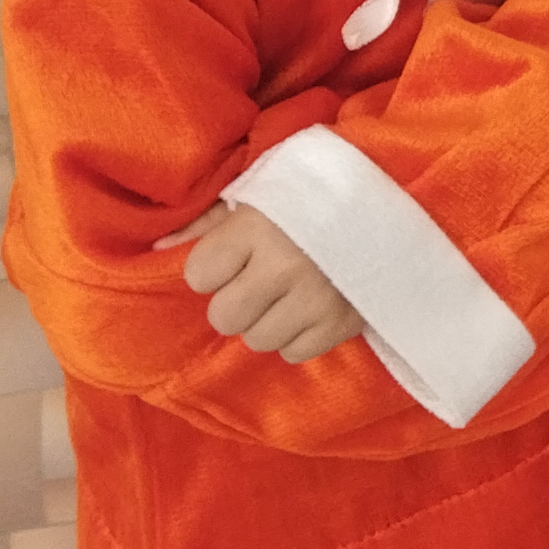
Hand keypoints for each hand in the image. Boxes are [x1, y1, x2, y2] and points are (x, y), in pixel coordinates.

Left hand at [158, 203, 369, 361]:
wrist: (390, 200)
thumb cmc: (310, 196)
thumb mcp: (257, 195)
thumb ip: (206, 222)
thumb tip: (158, 251)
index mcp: (257, 228)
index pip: (199, 275)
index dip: (212, 268)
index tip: (233, 255)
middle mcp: (284, 266)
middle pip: (225, 317)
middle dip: (235, 302)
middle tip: (258, 282)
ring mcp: (317, 299)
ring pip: (258, 340)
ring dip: (266, 321)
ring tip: (286, 294)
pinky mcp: (343, 323)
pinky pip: (295, 353)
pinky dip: (297, 335)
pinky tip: (308, 308)